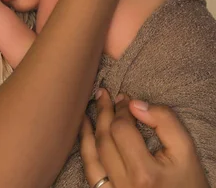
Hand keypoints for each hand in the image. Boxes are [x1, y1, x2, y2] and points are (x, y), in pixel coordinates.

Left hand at [80, 89, 209, 187]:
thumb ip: (165, 121)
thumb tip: (135, 104)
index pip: (121, 130)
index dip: (121, 109)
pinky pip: (91, 173)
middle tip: (104, 93)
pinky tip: (85, 134)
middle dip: (103, 112)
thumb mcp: (185, 149)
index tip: (124, 98)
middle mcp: (124, 185)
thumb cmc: (187, 182)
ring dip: (88, 129)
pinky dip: (86, 150)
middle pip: (105, 140)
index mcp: (144, 173)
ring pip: (91, 157)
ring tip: (90, 107)